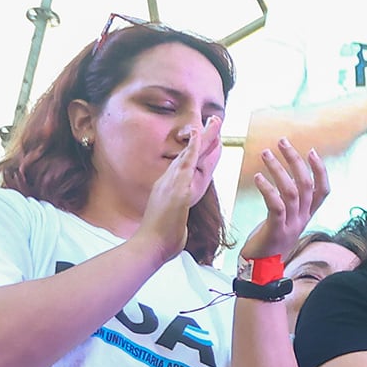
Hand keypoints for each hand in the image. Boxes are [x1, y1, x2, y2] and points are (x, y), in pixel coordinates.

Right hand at [136, 119, 222, 255]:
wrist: (150, 246)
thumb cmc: (162, 238)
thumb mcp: (174, 222)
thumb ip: (178, 217)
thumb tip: (180, 223)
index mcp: (171, 188)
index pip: (189, 166)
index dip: (199, 152)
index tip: (211, 140)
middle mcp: (169, 181)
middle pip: (190, 154)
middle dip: (204, 138)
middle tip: (215, 121)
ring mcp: (171, 182)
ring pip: (190, 154)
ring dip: (202, 136)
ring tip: (214, 121)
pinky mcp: (175, 186)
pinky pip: (184, 162)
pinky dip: (191, 147)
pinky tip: (197, 133)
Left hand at [236, 142, 331, 260]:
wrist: (261, 268)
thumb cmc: (269, 240)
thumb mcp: (284, 220)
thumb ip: (288, 203)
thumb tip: (285, 181)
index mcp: (306, 215)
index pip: (323, 190)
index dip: (320, 171)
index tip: (312, 151)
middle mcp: (302, 218)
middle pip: (307, 185)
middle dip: (295, 160)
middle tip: (282, 142)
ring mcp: (290, 225)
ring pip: (292, 192)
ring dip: (278, 169)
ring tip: (265, 153)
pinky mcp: (275, 230)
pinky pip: (276, 206)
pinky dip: (268, 189)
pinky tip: (258, 177)